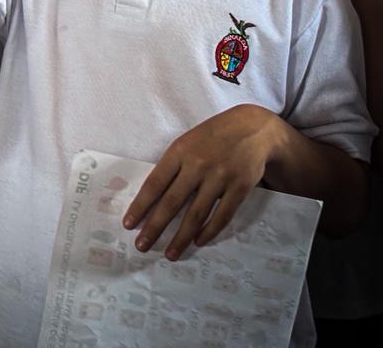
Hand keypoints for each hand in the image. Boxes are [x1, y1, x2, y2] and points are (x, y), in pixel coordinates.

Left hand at [124, 104, 278, 259]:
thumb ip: (172, 166)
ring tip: (171, 254)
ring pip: (196, 214)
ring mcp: (220, 177)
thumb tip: (152, 196)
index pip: (154, 184)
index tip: (129, 224)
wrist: (252, 128)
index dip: (141, 206)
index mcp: (179, 152)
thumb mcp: (186, 142)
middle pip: (172, 202)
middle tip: (142, 246)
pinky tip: (198, 242)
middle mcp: (198, 165)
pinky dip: (209, 231)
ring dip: (181, 237)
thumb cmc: (212, 137)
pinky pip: (222, 215)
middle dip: (155, 227)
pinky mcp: (240, 187)